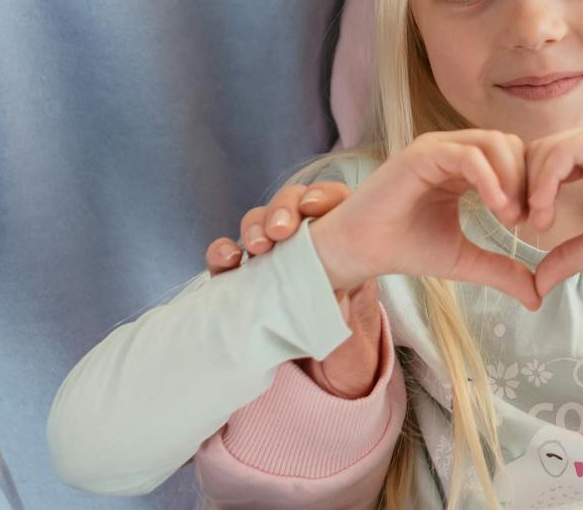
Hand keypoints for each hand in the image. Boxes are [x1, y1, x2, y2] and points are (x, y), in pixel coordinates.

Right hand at [202, 179, 382, 395]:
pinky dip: (223, 253)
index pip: (334, 203)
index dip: (322, 197)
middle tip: (280, 231)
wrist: (330, 385)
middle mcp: (307, 246)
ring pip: (259, 225)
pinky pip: (228, 260)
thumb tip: (332, 294)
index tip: (312, 208)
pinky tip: (227, 260)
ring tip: (255, 246)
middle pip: (292, 206)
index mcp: (345, 247)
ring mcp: (274, 262)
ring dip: (254, 226)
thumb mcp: (359, 335)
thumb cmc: (353, 353)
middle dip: (282, 209)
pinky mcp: (245, 284)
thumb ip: (347, 315)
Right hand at [308, 129, 541, 309]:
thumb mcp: (463, 260)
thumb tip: (538, 295)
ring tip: (510, 217)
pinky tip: (497, 207)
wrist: (360, 252)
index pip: (513, 157)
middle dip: (526, 180)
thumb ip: (500, 270)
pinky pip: (467, 155)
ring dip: (512, 178)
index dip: (530, 186)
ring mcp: (437, 148)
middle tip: (525, 220)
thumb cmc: (406, 248)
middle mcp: (452, 150)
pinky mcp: (422, 154)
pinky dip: (489, 178)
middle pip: (509, 144)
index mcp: (464, 167)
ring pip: (493, 143)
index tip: (533, 224)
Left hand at [528, 122, 582, 300]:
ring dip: (531, 187)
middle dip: (519, 188)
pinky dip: (546, 181)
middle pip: (535, 153)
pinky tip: (545, 211)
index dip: (525, 192)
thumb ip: (569, 255)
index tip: (520, 226)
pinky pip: (563, 153)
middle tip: (517, 224)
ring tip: (537, 222)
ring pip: (545, 150)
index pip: (542, 163)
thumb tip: (536, 285)